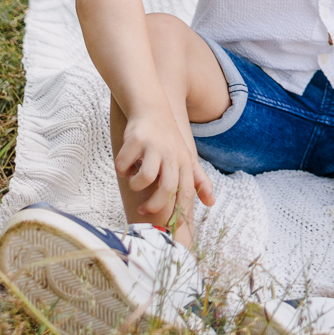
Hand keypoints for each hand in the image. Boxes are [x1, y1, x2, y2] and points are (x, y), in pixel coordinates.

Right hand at [115, 110, 214, 232]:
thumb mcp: (186, 157)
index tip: (166, 228)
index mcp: (185, 162)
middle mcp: (172, 154)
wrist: (152, 107)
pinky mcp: (137, 139)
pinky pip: (124, 165)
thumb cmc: (168, 139)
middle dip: (154, 206)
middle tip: (143, 211)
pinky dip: (122, 169)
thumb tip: (211, 203)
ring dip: (135, 185)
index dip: (177, 214)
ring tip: (134, 179)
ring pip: (145, 178)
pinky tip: (125, 164)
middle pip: (167, 189)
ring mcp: (154, 146)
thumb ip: (198, 180)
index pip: (185, 193)